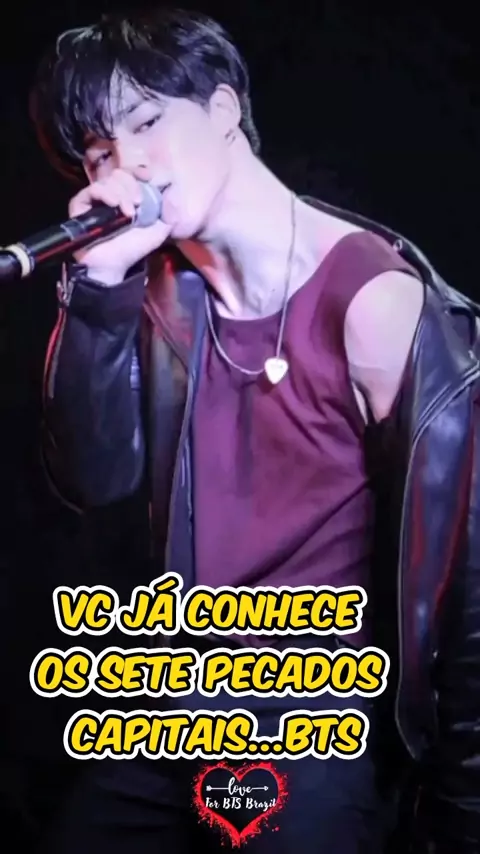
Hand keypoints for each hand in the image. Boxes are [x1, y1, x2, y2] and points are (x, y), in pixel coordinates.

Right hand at [69, 169, 170, 284]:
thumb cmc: (134, 248)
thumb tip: (174, 188)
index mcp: (127, 196)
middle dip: (132, 185)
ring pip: (108, 180)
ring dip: (122, 193)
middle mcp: (110, 195)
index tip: (148, 177)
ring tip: (129, 213)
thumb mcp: (160, 229)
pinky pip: (93, 189)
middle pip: (120, 174)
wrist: (114, 264)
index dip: (139, 171)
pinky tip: (116, 206)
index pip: (131, 173)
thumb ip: (169, 210)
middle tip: (139, 203)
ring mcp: (94, 199)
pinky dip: (107, 194)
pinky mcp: (80, 203)